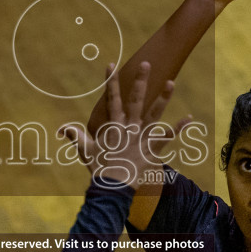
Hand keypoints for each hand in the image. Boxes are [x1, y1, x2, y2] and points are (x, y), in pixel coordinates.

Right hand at [60, 61, 190, 188]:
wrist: (111, 188)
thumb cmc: (98, 168)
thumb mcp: (85, 150)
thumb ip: (75, 135)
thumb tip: (61, 128)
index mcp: (113, 125)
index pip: (112, 98)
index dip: (111, 81)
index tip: (111, 64)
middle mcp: (128, 127)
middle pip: (135, 99)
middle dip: (140, 80)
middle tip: (146, 63)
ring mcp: (141, 137)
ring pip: (154, 114)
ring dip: (163, 97)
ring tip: (171, 81)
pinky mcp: (151, 149)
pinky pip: (167, 137)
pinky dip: (178, 128)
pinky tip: (189, 118)